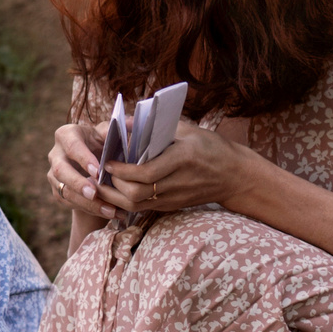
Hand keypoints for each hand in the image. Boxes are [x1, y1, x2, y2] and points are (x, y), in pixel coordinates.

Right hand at [45, 123, 116, 223]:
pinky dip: (90, 210)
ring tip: (109, 210)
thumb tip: (133, 123)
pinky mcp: (58, 191)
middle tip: (95, 193)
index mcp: (67, 135)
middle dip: (78, 183)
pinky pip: (70, 203)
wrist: (94, 160)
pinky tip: (109, 213)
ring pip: (64, 191)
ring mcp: (54, 175)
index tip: (98, 171)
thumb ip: (120, 128)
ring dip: (86, 202)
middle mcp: (56, 154)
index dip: (83, 159)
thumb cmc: (103, 142)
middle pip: (60, 170)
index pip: (72, 146)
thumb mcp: (110, 133)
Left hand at [92, 123, 255, 219]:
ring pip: (136, 206)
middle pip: (136, 194)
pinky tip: (114, 192)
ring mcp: (174, 198)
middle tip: (98, 175)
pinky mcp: (172, 206)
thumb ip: (153, 127)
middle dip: (112, 186)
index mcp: (182, 159)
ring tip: (100, 185)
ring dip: (114, 198)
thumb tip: (124, 122)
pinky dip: (124, 203)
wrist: (234, 175)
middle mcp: (177, 182)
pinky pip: (142, 209)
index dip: (122, 171)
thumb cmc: (210, 146)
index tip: (107, 162)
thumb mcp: (186, 129)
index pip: (145, 172)